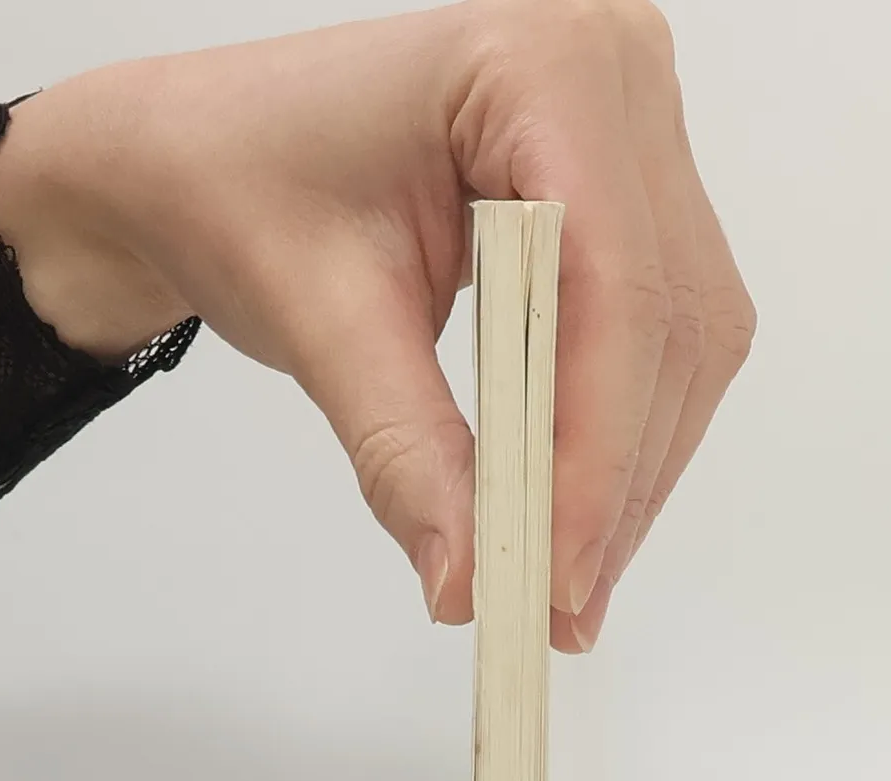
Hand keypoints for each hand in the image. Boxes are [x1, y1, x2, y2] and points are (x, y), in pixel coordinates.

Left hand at [0, 0, 755, 650]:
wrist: (207, 154)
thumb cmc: (242, 185)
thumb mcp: (320, 320)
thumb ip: (405, 453)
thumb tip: (470, 578)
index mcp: (538, 61)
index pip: (610, 283)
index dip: (595, 448)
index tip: (556, 571)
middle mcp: (614, 72)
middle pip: (666, 321)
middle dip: (616, 482)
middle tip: (562, 608)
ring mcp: (636, 128)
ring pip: (683, 341)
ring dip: (630, 476)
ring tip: (566, 586)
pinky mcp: (630, 191)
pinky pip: (661, 337)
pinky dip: (621, 439)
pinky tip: (576, 519)